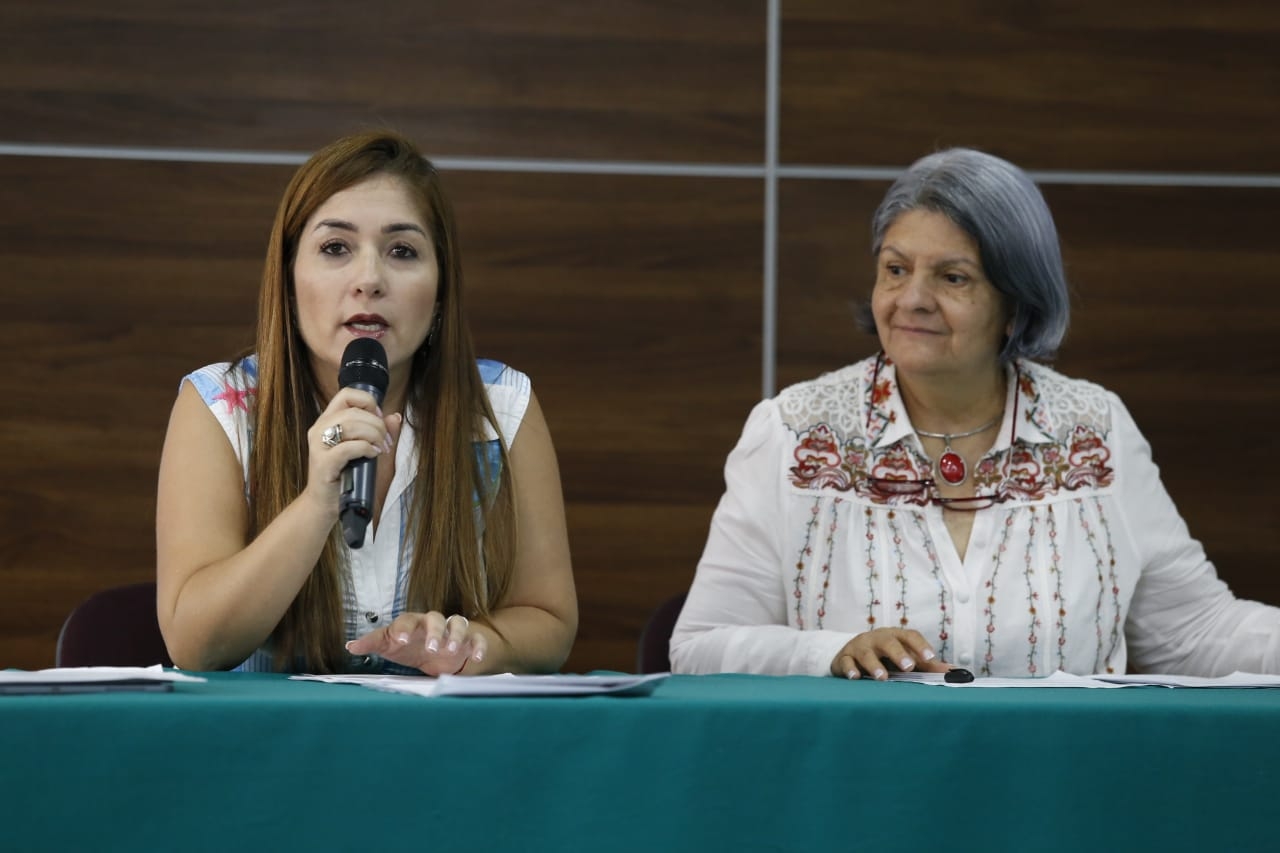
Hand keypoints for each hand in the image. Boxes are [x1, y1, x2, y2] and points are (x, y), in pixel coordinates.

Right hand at [303, 388, 402, 512]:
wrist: (325, 503)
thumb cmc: (345, 475)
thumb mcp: (365, 449)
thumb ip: (380, 431)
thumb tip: (395, 417)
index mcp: (328, 420)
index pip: (347, 394)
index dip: (368, 402)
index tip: (379, 418)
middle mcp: (319, 428)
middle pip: (354, 411)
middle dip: (377, 424)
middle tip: (385, 441)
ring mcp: (318, 445)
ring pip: (351, 424)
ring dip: (374, 435)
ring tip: (380, 449)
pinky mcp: (323, 463)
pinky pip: (349, 447)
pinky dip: (366, 448)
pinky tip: (373, 455)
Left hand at [345, 611, 486, 675]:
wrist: (435, 652)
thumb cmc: (409, 646)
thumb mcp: (390, 646)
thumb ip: (373, 644)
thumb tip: (350, 646)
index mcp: (413, 623)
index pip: (408, 619)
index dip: (404, 628)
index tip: (400, 640)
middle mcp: (433, 623)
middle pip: (436, 618)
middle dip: (434, 631)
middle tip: (432, 647)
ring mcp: (452, 630)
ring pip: (458, 623)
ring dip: (456, 635)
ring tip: (452, 650)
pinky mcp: (468, 641)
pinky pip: (477, 639)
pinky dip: (478, 646)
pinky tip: (477, 658)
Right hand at [830, 627, 950, 679]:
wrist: (850, 653)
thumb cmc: (884, 656)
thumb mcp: (904, 656)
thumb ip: (927, 665)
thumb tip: (955, 671)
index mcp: (895, 636)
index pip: (910, 636)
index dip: (920, 646)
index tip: (930, 657)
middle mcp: (877, 638)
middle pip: (888, 642)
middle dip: (898, 653)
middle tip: (908, 666)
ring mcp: (859, 647)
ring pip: (866, 653)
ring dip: (873, 665)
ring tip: (882, 677)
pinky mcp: (844, 657)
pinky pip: (846, 662)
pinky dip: (850, 669)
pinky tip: (855, 677)